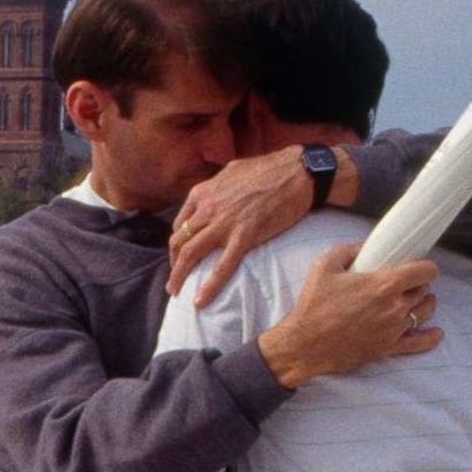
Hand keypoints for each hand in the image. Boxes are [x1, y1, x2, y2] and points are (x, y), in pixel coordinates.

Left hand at [169, 149, 321, 302]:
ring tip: (176, 291)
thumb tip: (211, 196)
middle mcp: (207, 208)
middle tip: (175, 278)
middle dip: (173, 262)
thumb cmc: (269, 169)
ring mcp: (225, 223)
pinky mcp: (245, 236)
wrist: (298, 172)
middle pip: (179, 241)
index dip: (177, 243)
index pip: (180, 224)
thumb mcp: (231, 172)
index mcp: (202, 193)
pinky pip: (222, 267)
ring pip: (191, 254)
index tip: (180, 255)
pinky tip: (200, 301)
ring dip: (179, 276)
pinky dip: (209, 286)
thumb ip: (216, 188)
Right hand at [256, 243, 442, 388]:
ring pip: (425, 312)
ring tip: (415, 302)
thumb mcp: (323, 267)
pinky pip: (420, 343)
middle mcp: (395, 306)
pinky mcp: (388, 347)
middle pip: (424, 290)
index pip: (425, 271)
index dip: (424, 266)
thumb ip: (346, 250)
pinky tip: (434, 332)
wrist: (303, 345)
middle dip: (417, 285)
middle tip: (405, 284)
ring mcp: (394, 329)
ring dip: (423, 304)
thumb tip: (362, 247)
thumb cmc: (313, 306)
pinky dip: (431, 337)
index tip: (417, 267)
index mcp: (384, 284)